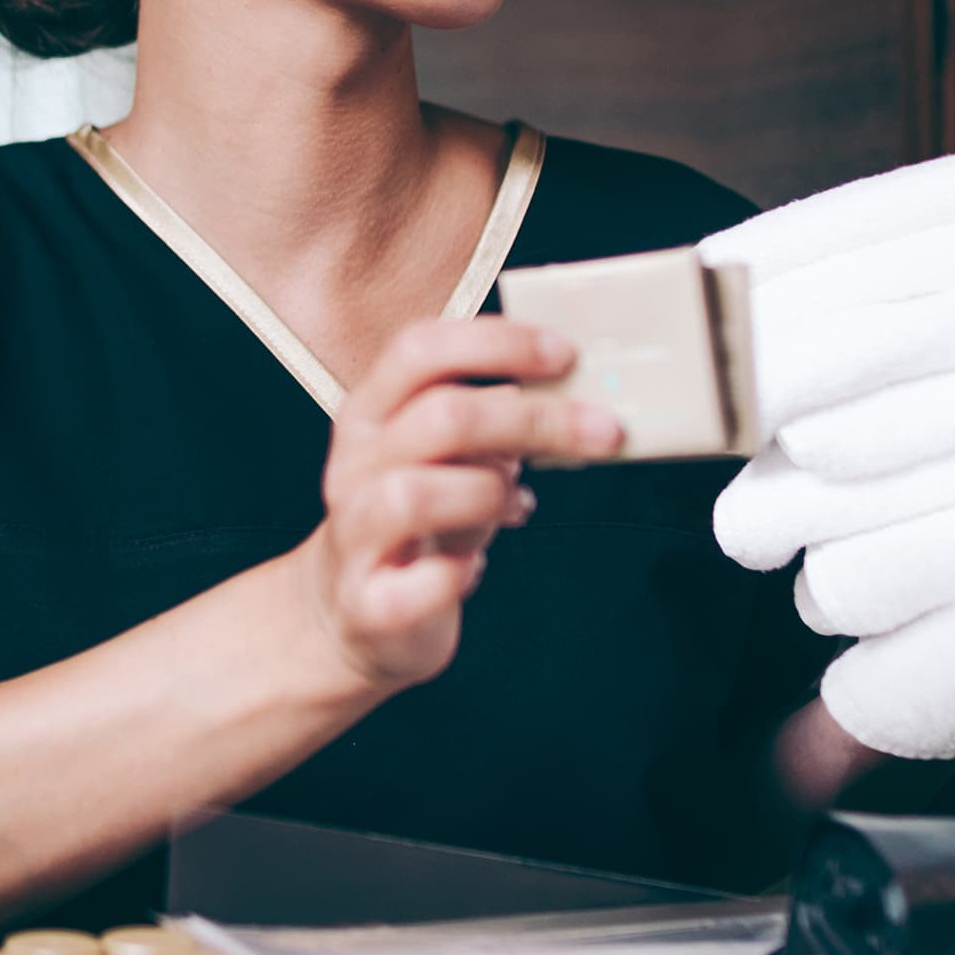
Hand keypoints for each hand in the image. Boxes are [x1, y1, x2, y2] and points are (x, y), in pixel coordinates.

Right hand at [290, 317, 624, 692]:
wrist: (351, 611)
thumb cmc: (419, 520)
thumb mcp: (447, 457)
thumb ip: (492, 421)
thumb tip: (574, 394)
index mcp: (371, 412)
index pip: (420, 349)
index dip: (497, 343)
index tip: (566, 354)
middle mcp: (353, 465)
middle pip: (441, 417)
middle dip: (535, 419)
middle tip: (603, 430)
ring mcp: (354, 534)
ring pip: (416, 494)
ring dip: (490, 493)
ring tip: (518, 504)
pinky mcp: (365, 603)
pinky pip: (411, 588)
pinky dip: (457, 575)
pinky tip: (474, 567)